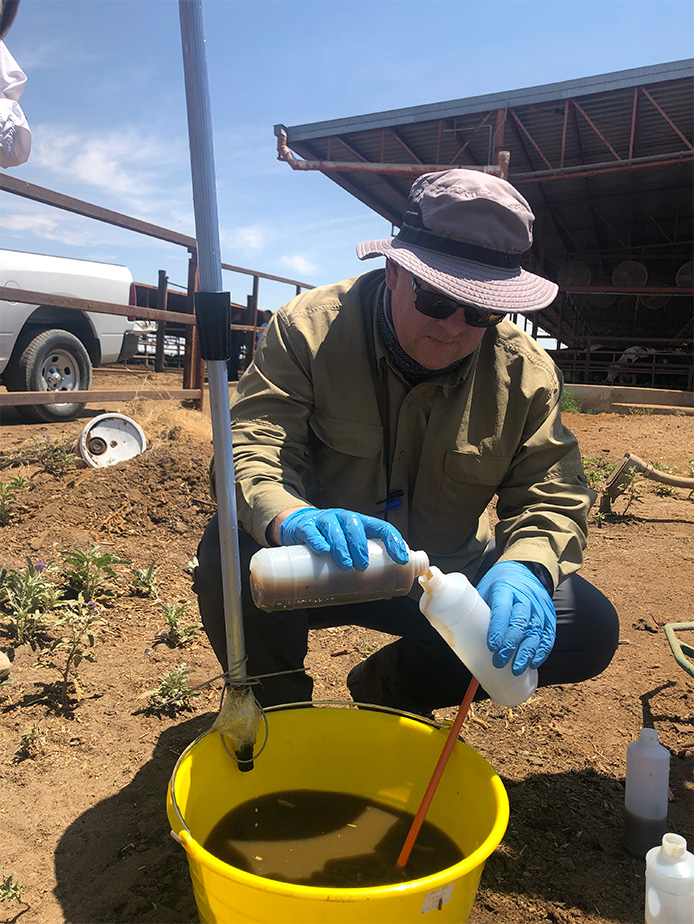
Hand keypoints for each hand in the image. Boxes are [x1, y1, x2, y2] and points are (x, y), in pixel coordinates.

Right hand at [279, 507, 408, 570]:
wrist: (299, 525)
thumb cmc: (331, 540)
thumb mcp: (349, 546)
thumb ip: (361, 561)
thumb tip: (379, 590)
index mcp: (361, 523)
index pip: (382, 527)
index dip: (393, 542)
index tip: (401, 559)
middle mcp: (344, 518)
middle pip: (355, 526)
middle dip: (360, 546)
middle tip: (362, 566)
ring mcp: (324, 520)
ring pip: (334, 529)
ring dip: (341, 547)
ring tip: (345, 565)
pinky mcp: (305, 527)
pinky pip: (311, 531)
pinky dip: (318, 540)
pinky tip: (323, 550)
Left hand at [475, 561, 555, 675]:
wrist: (525, 570)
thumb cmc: (500, 583)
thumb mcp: (486, 589)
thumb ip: (478, 610)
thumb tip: (461, 638)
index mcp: (505, 589)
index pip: (503, 609)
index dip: (498, 628)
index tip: (492, 646)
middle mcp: (525, 597)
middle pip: (520, 622)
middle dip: (510, 644)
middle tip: (500, 662)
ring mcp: (539, 606)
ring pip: (536, 630)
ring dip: (527, 652)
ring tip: (516, 668)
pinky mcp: (549, 615)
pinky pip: (548, 634)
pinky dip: (542, 650)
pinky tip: (534, 662)